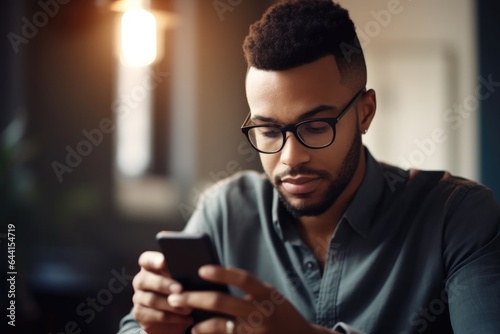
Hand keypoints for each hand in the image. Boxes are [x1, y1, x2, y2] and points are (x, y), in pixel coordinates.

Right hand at [132, 251, 193, 333]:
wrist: (171, 321)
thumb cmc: (179, 294)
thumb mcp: (182, 281)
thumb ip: (183, 273)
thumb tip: (198, 270)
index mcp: (150, 268)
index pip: (146, 259)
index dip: (153, 259)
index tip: (164, 261)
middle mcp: (141, 281)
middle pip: (145, 280)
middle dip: (164, 284)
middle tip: (180, 289)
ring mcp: (138, 298)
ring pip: (152, 300)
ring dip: (172, 304)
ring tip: (189, 308)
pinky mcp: (140, 314)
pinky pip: (156, 316)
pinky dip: (173, 318)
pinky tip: (187, 318)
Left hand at [166, 265, 335, 333]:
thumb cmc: (282, 316)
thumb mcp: (271, 298)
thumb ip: (249, 291)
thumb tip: (214, 284)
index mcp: (267, 293)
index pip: (243, 278)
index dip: (222, 273)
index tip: (201, 269)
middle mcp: (262, 311)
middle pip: (223, 302)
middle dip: (195, 298)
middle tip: (176, 298)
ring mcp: (257, 331)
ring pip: (221, 326)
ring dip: (200, 326)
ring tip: (190, 325)